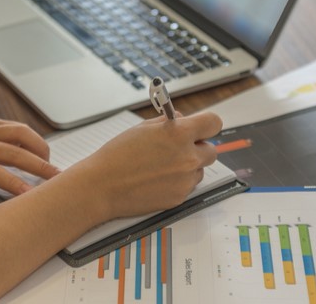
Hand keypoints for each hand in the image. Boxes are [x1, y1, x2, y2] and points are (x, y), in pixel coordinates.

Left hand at [0, 93, 59, 195]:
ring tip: (53, 165)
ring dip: (41, 150)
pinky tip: (41, 151)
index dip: (13, 183)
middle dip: (39, 168)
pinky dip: (33, 139)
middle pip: (15, 154)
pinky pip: (18, 128)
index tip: (29, 194)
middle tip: (57, 180)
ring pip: (21, 136)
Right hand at [67, 111, 222, 220]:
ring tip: (161, 167)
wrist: (102, 186)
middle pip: (212, 150)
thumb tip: (183, 119)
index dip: (208, 125)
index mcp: (178, 134)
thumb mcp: (143, 128)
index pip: (213, 123)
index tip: (203, 128)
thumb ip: (169, 122)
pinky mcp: (180, 197)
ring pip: (199, 170)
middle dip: (199, 148)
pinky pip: (188, 186)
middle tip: (180, 149)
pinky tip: (156, 180)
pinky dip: (177, 183)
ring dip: (188, 167)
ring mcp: (185, 180)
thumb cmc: (118, 155)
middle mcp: (187, 157)